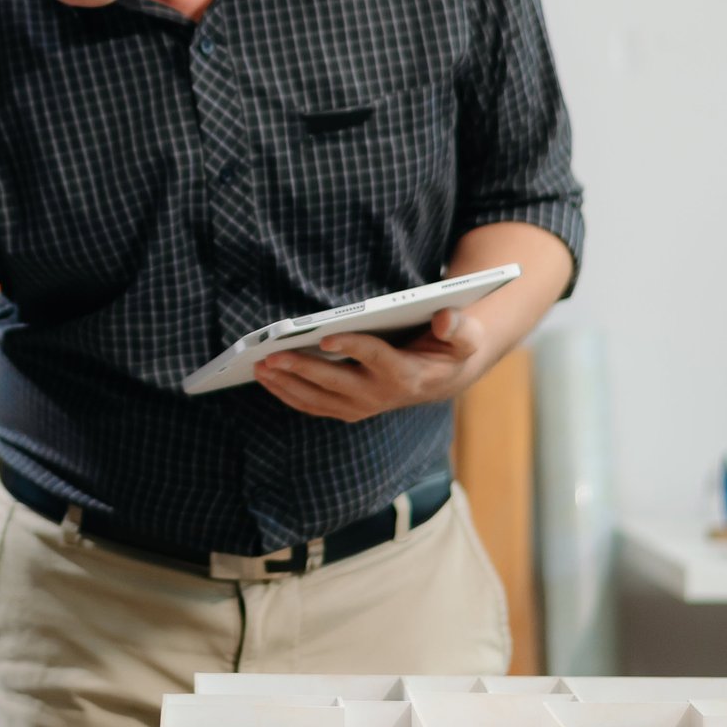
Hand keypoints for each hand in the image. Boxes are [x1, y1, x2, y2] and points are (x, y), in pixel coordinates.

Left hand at [254, 307, 488, 421]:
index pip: (375, 359)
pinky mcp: (347, 409)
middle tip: (273, 356)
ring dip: (287, 384)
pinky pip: (312, 405)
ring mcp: (361, 406)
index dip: (351, 346)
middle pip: (336, 383)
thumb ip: (459, 327)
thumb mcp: (466, 336)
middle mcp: (381, 396)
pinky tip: (267, 378)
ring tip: (260, 367)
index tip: (325, 337)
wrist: (442, 379)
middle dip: (302, 370)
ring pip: (318, 399)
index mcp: (407, 375)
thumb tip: (444, 317)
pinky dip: (288, 393)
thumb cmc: (450, 350)